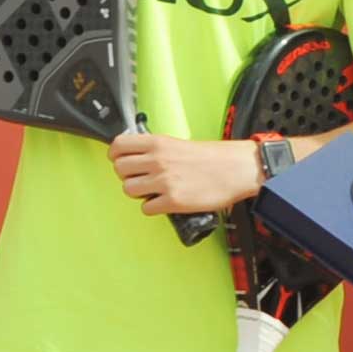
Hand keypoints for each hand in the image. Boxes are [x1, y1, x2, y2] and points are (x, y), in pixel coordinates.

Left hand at [110, 130, 261, 216]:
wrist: (236, 169)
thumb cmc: (212, 157)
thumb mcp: (178, 143)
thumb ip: (155, 149)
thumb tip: (136, 157)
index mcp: (158, 143)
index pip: (118, 146)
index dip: (116, 156)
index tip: (121, 160)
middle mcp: (158, 160)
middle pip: (119, 170)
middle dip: (127, 175)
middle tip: (140, 177)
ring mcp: (164, 181)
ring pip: (129, 190)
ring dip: (139, 192)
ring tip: (153, 190)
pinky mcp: (172, 201)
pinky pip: (146, 208)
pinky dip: (153, 207)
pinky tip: (164, 201)